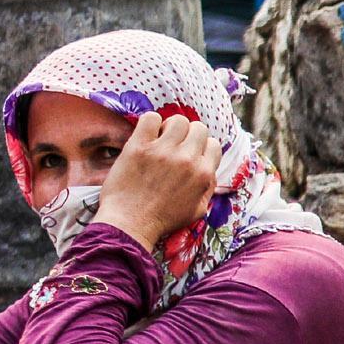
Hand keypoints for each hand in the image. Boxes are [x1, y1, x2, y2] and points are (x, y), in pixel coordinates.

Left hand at [91, 111, 218, 248]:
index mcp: (203, 173)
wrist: (129, 225)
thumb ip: (207, 188)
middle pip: (198, 127)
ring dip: (169, 127)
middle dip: (187, 135)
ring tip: (159, 140)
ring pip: (178, 120)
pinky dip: (149, 122)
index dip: (201, 147)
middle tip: (173, 146)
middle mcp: (187, 159)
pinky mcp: (139, 146)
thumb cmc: (162, 220)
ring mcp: (163, 151)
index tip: (188, 154)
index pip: (213, 143)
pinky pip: (150, 118)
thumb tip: (208, 170)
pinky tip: (145, 136)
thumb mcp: (197, 210)